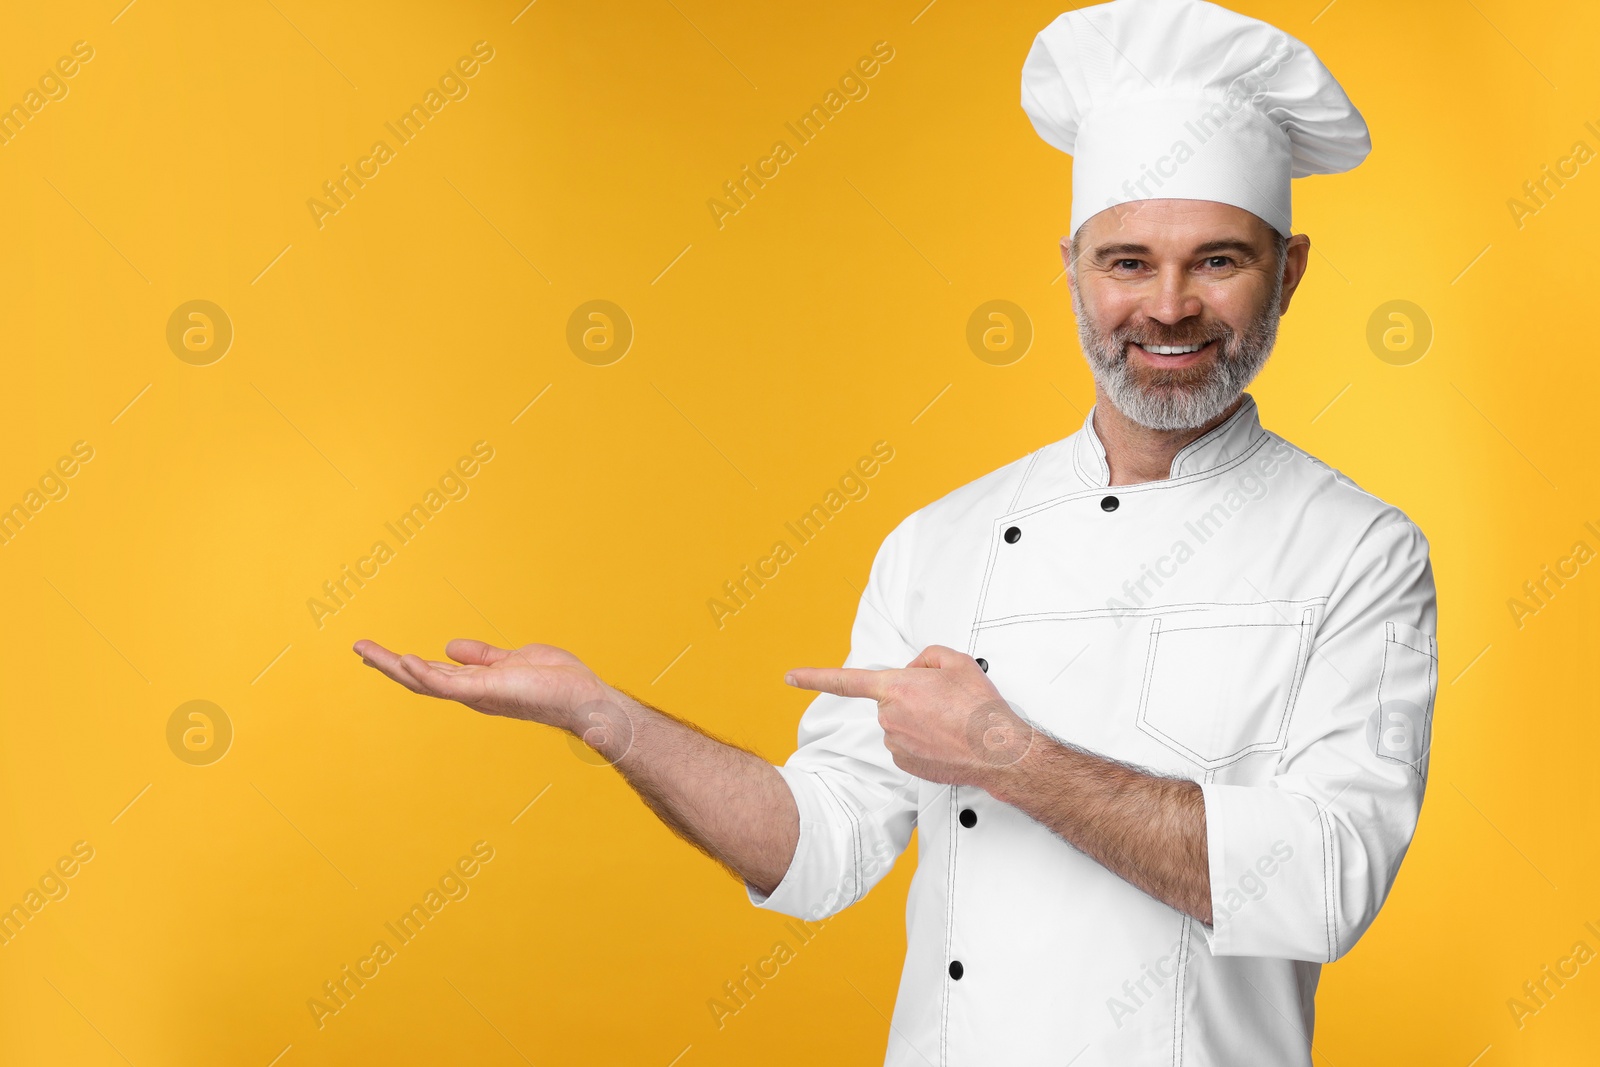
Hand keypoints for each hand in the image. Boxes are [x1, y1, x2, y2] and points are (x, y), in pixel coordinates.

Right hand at [353, 637, 607, 731]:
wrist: (583, 696)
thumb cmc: (555, 681)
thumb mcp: (511, 659)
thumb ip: (481, 656)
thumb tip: (449, 647)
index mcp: (474, 684)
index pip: (431, 673)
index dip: (402, 663)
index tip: (376, 650)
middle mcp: (470, 693)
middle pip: (419, 679)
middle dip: (387, 664)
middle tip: (358, 647)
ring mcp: (476, 694)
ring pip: (425, 682)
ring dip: (394, 666)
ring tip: (367, 651)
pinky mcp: (487, 692)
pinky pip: (449, 685)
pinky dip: (425, 673)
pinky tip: (405, 661)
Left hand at [784, 644, 1034, 787]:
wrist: (998, 750)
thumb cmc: (979, 708)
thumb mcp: (956, 662)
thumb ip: (926, 657)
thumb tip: (914, 670)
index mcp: (897, 687)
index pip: (845, 681)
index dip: (814, 677)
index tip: (791, 677)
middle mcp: (889, 716)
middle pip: (889, 700)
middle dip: (911, 697)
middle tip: (944, 702)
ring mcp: (895, 743)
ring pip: (899, 723)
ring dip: (918, 720)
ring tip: (949, 723)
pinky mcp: (905, 763)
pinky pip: (906, 744)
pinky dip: (923, 741)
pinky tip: (944, 741)